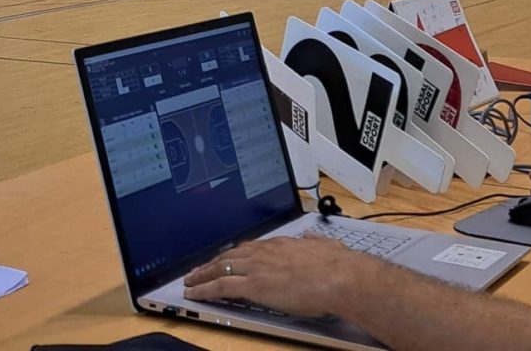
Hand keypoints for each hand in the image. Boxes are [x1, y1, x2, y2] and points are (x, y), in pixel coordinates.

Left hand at [185, 237, 364, 318]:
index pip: (248, 249)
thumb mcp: (325, 245)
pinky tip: (194, 293)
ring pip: (220, 269)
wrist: (340, 277)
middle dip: (211, 264)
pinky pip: (221, 287)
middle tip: (198, 270)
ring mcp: (256, 268)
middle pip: (229, 257)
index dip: (234, 255)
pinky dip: (204, 289)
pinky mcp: (253, 285)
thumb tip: (314, 237)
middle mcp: (263, 252)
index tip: (225, 259)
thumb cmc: (338, 266)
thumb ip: (315, 241)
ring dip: (202, 275)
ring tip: (190, 281)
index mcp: (279, 244)